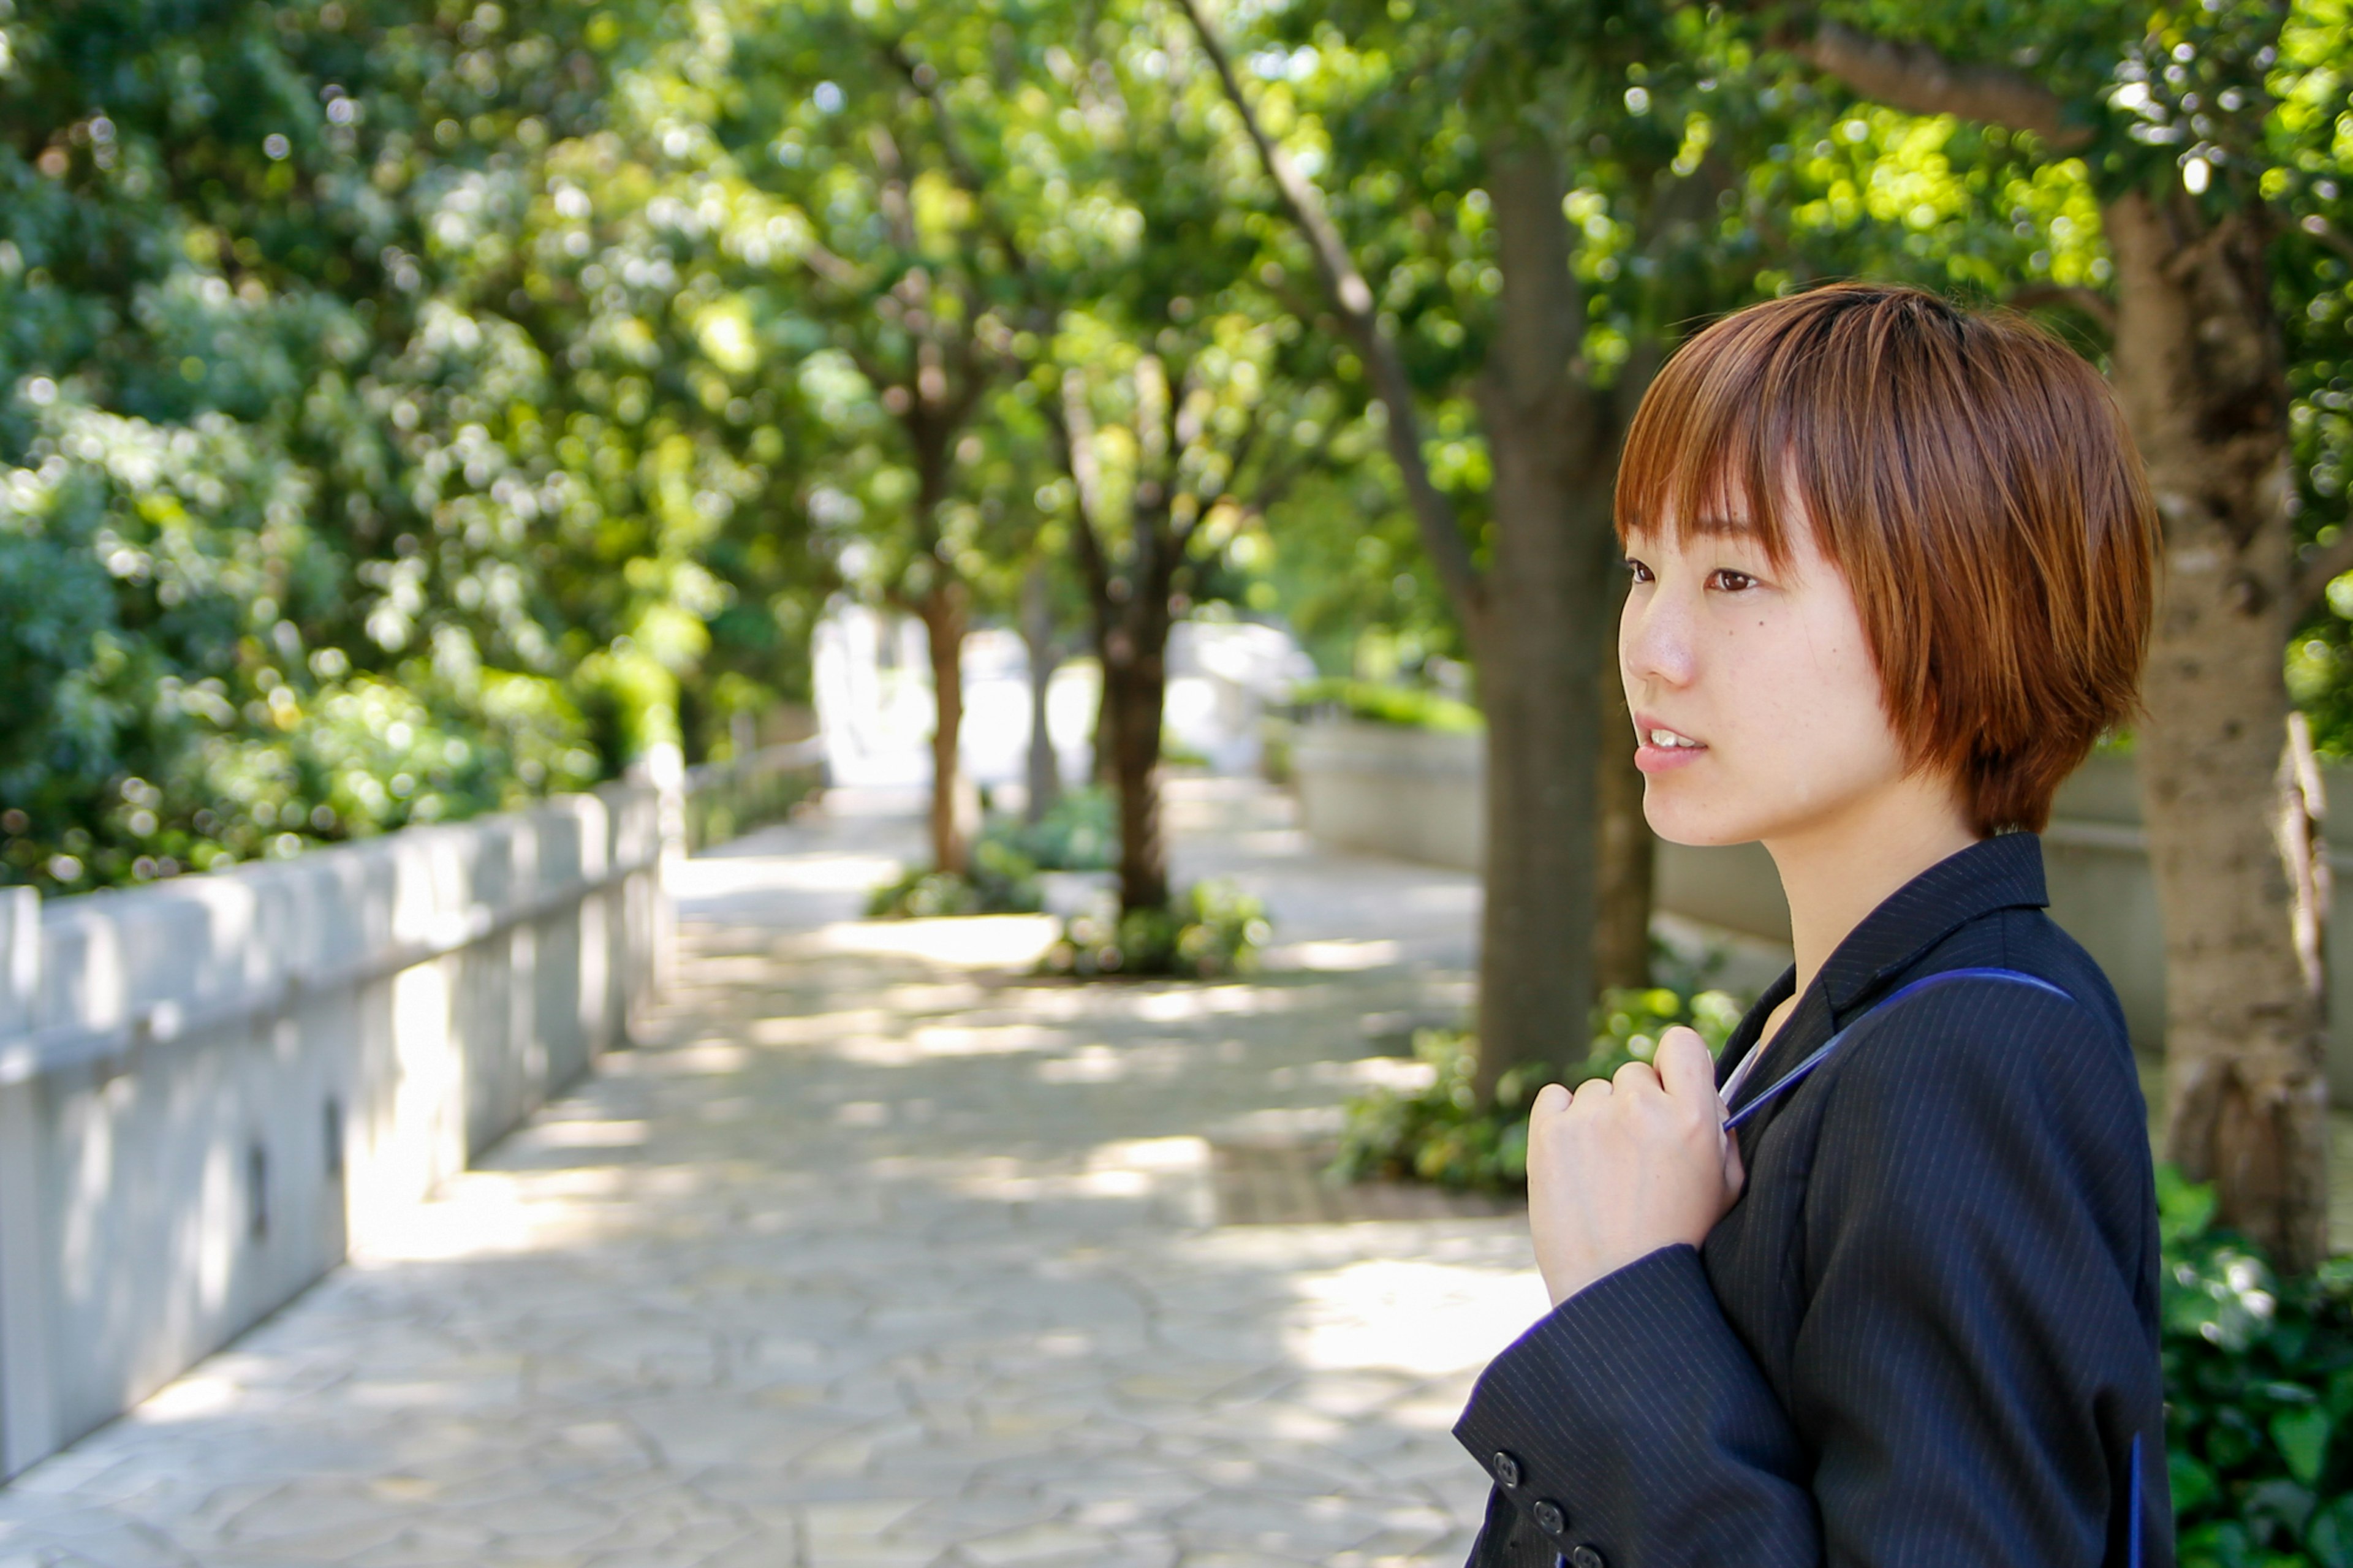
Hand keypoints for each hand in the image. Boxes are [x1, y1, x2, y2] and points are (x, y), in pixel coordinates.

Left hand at [1525, 1026, 1744, 1306]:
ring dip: (1600, 1120)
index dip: (1676, 1063)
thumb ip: (1721, 1134)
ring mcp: (1591, 1118)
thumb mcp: (1724, 1190)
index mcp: (1694, 1120)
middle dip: (1637, 1106)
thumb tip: (1709, 1095)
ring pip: (1596, 1091)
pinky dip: (1561, 1120)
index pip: (1683, 1043)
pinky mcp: (1549, 1133)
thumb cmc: (1678, 1244)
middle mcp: (1642, 1109)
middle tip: (1636, 1159)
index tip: (1669, 1089)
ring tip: (1606, 1176)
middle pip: (1636, 1074)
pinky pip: (1555, 1098)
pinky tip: (1575, 1163)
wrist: (1617, 1291)